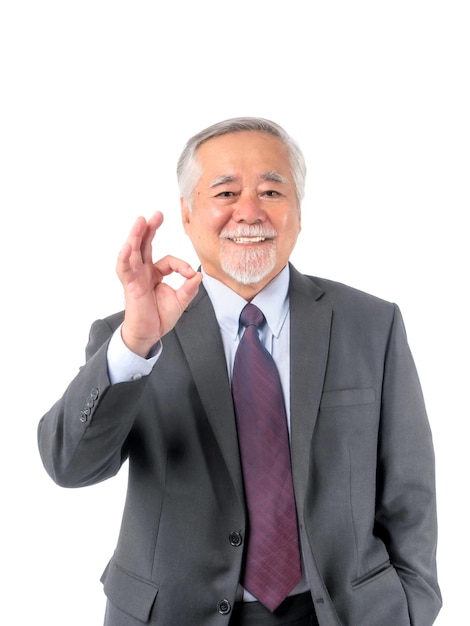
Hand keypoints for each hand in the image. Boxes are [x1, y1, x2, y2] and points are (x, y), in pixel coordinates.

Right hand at [116, 211, 201, 356]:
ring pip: (133, 251)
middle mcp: (143, 272)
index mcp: (154, 273)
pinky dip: (125, 258)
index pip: (168, 260)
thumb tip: (199, 275)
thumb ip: (189, 287)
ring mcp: (135, 277)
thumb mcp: (181, 300)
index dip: (181, 265)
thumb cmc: (160, 317)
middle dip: (150, 229)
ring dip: (136, 236)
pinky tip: (128, 246)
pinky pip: (124, 269)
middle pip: (145, 245)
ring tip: (140, 221)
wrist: (149, 334)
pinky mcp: (130, 286)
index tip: (190, 275)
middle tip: (157, 214)